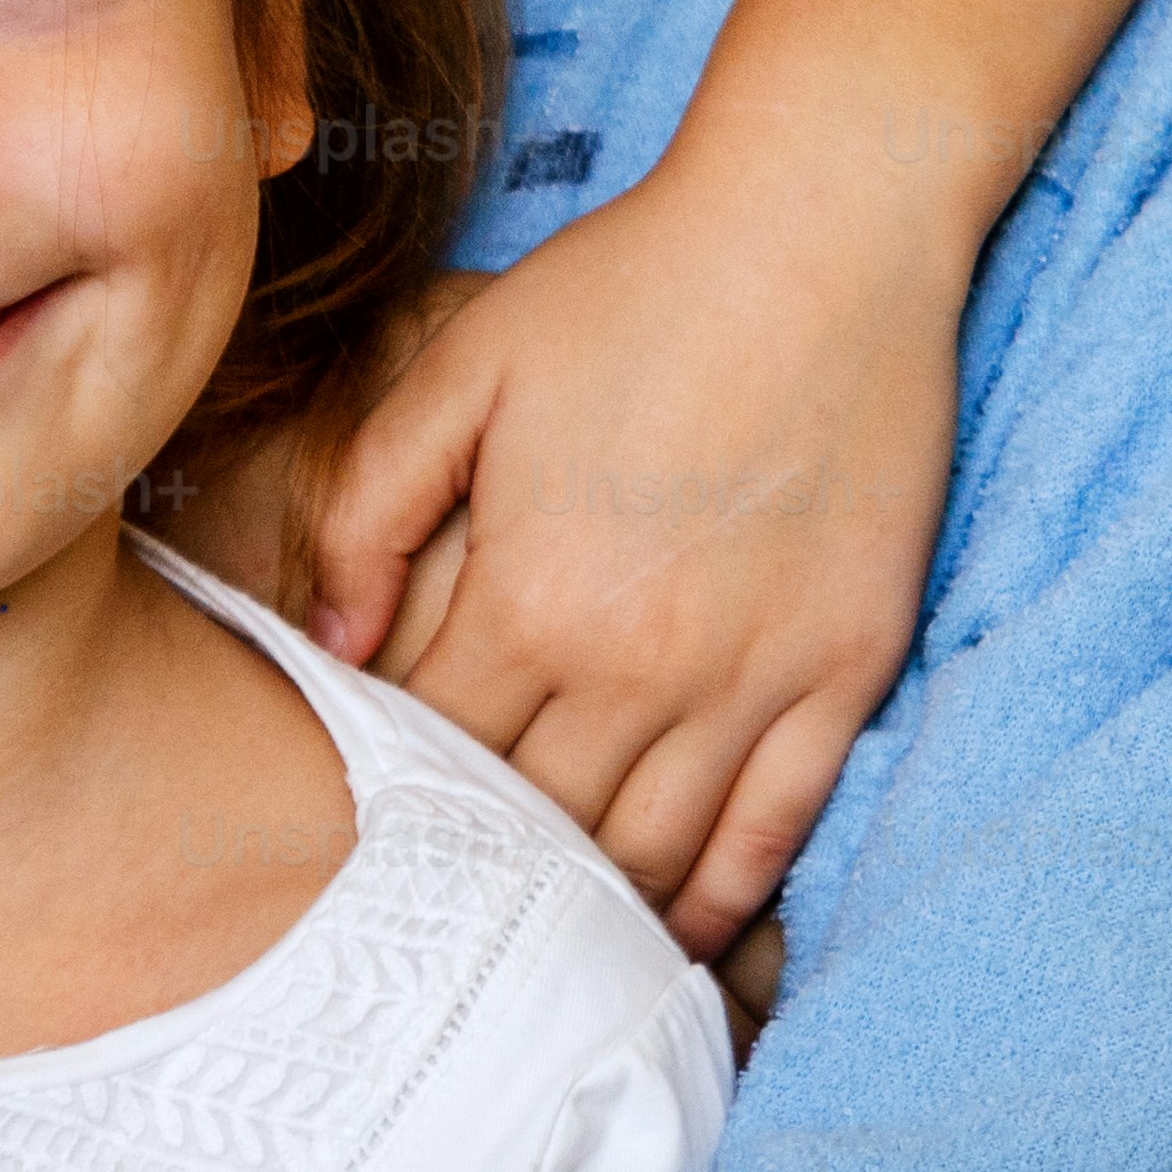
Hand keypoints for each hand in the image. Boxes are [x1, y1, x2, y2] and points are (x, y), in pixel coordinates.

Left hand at [308, 162, 960, 951]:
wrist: (823, 232)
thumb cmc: (633, 287)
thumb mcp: (461, 367)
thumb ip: (371, 510)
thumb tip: (327, 647)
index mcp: (532, 598)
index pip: (436, 757)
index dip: (397, 799)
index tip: (373, 819)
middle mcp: (639, 665)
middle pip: (537, 829)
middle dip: (483, 871)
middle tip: (446, 900)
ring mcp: (753, 678)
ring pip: (651, 856)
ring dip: (589, 910)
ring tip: (541, 939)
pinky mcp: (844, 673)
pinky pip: (774, 834)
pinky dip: (717, 902)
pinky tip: (670, 931)